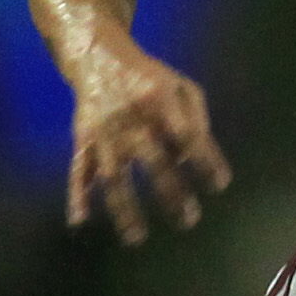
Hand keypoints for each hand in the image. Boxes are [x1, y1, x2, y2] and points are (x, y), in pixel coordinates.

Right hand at [66, 40, 230, 244]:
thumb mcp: (181, 84)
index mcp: (160, 101)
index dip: (205, 161)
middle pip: (154, 161)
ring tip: (137, 237)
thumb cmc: (149, 77)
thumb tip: (195, 156)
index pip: (188, 136)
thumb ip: (196, 116)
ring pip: (114, 176)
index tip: (220, 185)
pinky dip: (76, 195)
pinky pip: (78, 171)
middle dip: (172, 193)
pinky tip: (80, 220)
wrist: (99, 58)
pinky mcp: (82, 139)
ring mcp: (104, 132)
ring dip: (124, 208)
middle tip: (190, 221)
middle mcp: (132, 119)